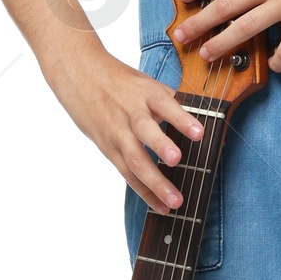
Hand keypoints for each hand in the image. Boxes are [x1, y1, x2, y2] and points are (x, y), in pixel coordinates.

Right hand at [41, 34, 204, 212]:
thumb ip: (171, 101)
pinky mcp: (107, 148)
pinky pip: (127, 172)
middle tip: (177, 160)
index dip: (181, 118)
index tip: (199, 133)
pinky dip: (144, 191)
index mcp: (145, 93)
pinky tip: (160, 206)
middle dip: (161, 147)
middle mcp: (130, 113)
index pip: (166, 104)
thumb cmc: (119, 80)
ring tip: (174, 202)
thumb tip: (202, 118)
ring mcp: (117, 132)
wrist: (78, 73)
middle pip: (145, 131)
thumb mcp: (146, 82)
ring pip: (135, 159)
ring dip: (155, 183)